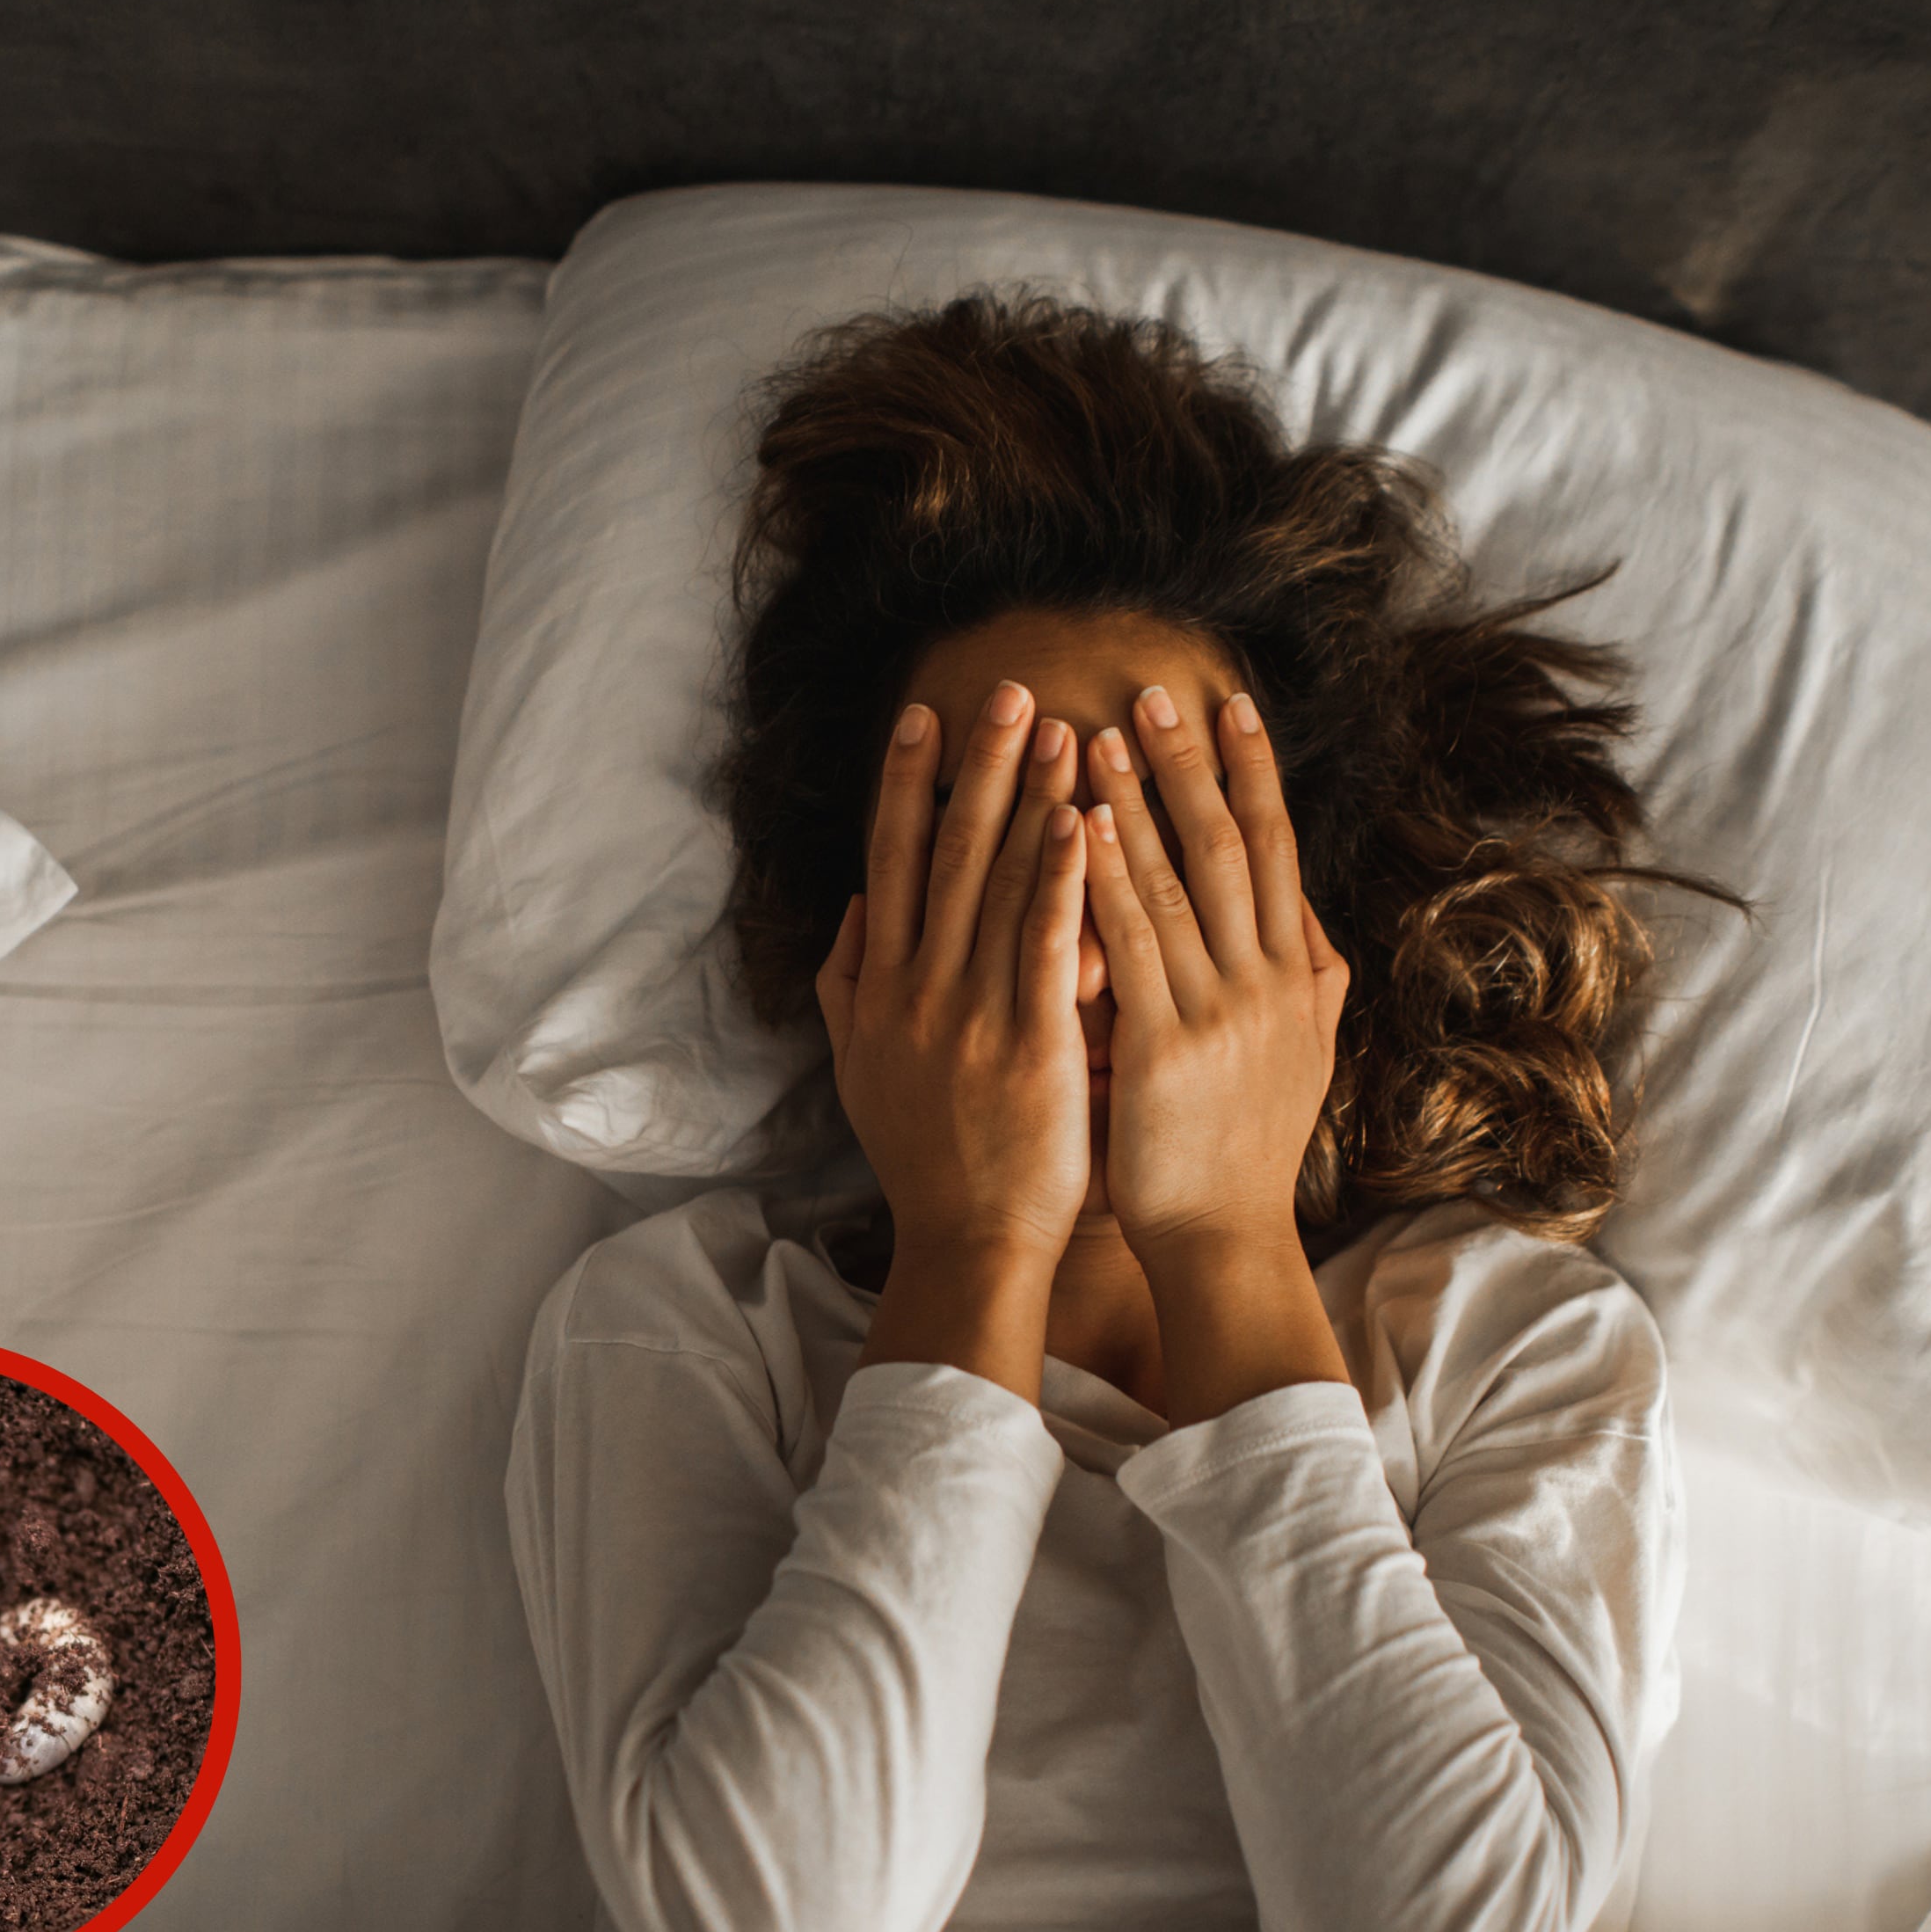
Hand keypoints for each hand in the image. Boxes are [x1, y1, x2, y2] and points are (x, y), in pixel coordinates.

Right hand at [815, 680, 1092, 1263]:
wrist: (966, 1241)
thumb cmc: (924, 1159)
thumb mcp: (861, 1069)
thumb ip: (849, 987)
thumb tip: (854, 912)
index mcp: (882, 988)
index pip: (891, 862)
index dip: (904, 784)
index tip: (923, 718)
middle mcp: (919, 988)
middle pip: (944, 853)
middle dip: (977, 766)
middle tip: (1007, 690)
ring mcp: (972, 1013)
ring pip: (998, 885)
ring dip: (1029, 798)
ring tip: (1061, 728)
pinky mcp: (1031, 1044)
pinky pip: (1047, 945)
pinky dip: (1061, 879)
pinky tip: (1081, 821)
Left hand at [1080, 685, 1348, 1260]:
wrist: (1225, 1239)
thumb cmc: (1244, 1150)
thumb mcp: (1299, 1057)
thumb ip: (1307, 984)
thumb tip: (1312, 925)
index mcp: (1296, 976)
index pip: (1278, 850)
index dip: (1255, 774)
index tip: (1232, 705)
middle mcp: (1269, 981)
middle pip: (1233, 845)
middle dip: (1194, 764)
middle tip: (1157, 690)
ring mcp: (1222, 1012)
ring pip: (1181, 882)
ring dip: (1139, 802)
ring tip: (1099, 733)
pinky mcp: (1168, 1048)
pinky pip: (1135, 947)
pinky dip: (1110, 880)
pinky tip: (1083, 827)